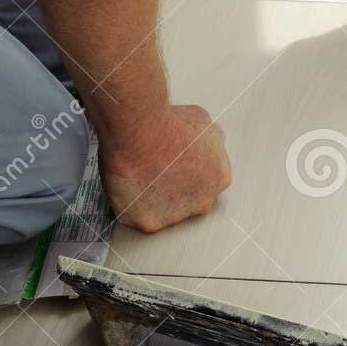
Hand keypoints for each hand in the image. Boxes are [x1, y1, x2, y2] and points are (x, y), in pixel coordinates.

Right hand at [100, 104, 231, 233]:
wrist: (143, 134)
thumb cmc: (170, 125)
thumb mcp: (203, 122)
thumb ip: (211, 138)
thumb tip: (212, 137)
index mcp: (219, 179)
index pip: (207, 183)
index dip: (187, 173)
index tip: (174, 166)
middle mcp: (202, 202)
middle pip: (187, 202)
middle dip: (172, 189)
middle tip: (154, 170)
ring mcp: (176, 216)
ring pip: (162, 212)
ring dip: (151, 199)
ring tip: (139, 175)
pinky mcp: (149, 223)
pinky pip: (137, 217)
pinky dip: (130, 205)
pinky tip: (127, 186)